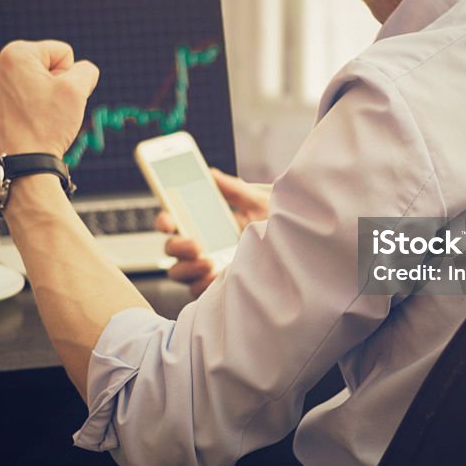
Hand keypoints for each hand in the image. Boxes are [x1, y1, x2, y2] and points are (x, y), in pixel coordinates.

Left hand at [0, 40, 98, 159]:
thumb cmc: (46, 126)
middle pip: (50, 64)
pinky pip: (28, 94)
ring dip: (47, 96)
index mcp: (15, 53)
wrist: (23, 165)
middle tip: (49, 108)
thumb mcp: (77, 91)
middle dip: (57, 84)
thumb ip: (86, 70)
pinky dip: (35, 105)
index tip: (56, 98)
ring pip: (40, 80)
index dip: (69, 76)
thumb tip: (82, 72)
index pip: (64, 53)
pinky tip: (31, 121)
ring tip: (39, 116)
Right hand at [156, 169, 270, 297]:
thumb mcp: (260, 204)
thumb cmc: (279, 228)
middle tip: (195, 244)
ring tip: (209, 262)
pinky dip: (202, 284)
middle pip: (172, 248)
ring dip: (187, 267)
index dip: (165, 219)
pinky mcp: (215, 289)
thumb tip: (212, 174)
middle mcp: (202, 246)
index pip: (175, 221)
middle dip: (176, 246)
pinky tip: (216, 277)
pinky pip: (197, 291)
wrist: (300, 255)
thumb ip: (236, 190)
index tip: (168, 221)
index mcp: (207, 223)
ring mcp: (207, 269)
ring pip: (178, 272)